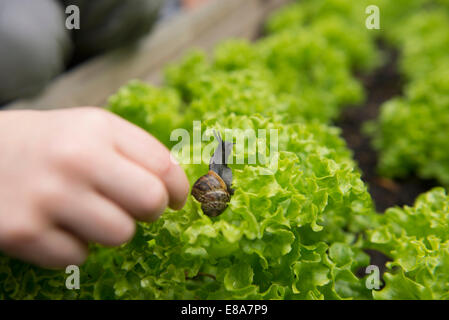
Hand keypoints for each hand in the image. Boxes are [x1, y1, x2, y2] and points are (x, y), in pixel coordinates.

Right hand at [0, 107, 188, 267]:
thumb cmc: (50, 144)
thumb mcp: (92, 129)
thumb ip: (137, 152)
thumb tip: (177, 187)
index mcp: (98, 128)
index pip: (163, 166)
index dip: (178, 189)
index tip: (175, 199)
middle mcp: (75, 159)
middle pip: (150, 202)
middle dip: (150, 210)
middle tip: (135, 207)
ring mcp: (48, 197)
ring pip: (119, 235)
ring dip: (111, 229)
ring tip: (88, 212)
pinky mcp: (23, 233)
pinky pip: (78, 256)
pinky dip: (74, 246)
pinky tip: (57, 224)